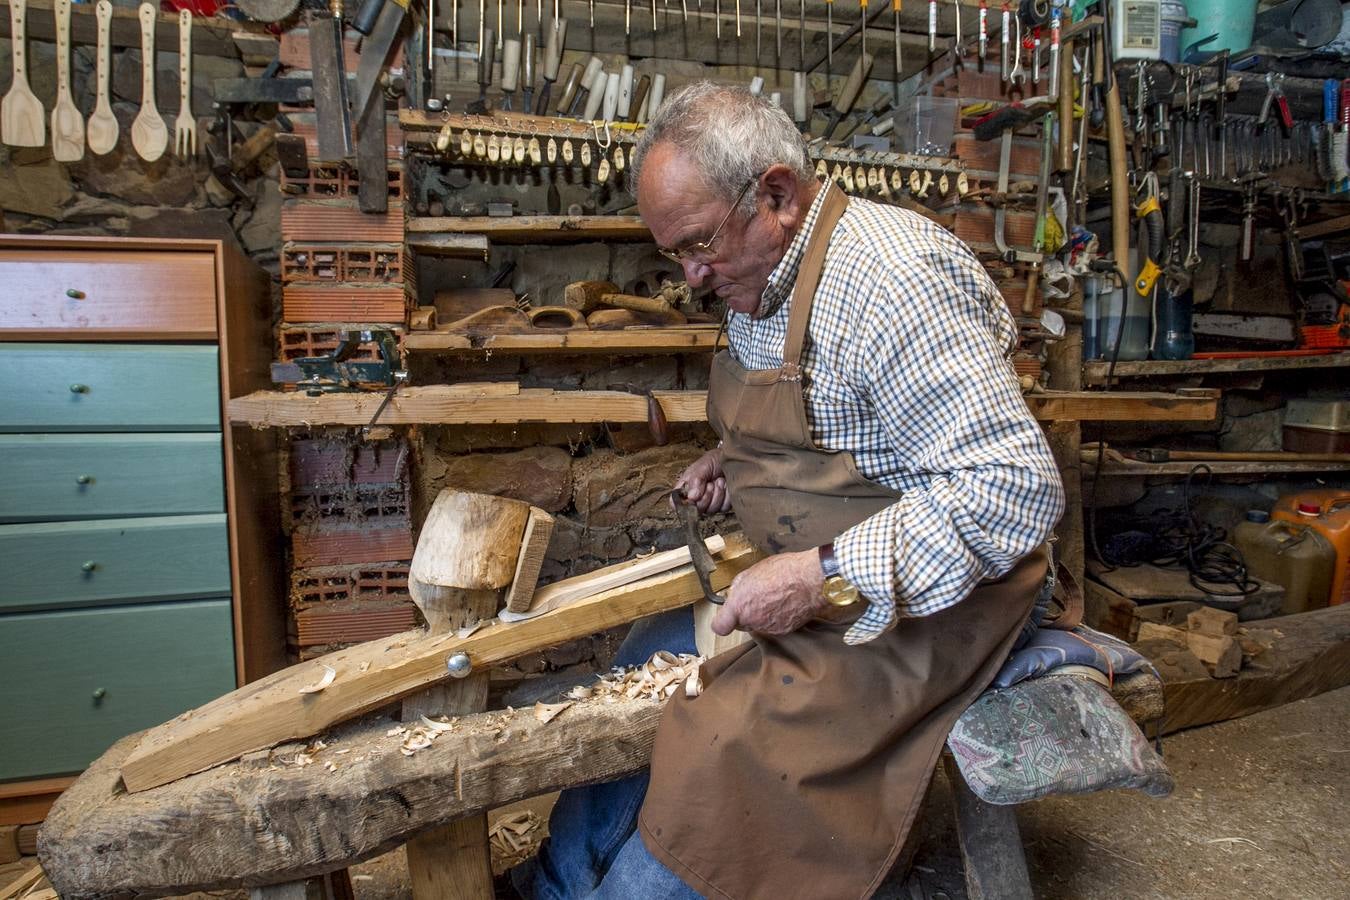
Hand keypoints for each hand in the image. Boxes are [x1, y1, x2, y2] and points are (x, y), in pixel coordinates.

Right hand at [672, 448, 730, 514]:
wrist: (732, 460)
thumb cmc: (714, 461)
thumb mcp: (702, 466)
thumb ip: (695, 481)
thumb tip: (691, 497)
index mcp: (686, 488)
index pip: (676, 503)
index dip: (682, 504)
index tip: (692, 498)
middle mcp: (696, 498)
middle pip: (696, 510)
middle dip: (705, 496)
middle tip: (710, 483)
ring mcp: (709, 503)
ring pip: (711, 510)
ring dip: (717, 494)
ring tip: (719, 481)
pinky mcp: (722, 505)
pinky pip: (723, 508)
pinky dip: (727, 496)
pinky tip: (726, 485)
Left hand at [712, 549, 827, 635]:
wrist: (811, 581)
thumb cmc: (783, 572)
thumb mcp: (752, 571)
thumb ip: (739, 587)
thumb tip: (736, 593)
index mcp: (740, 606)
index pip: (720, 627)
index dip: (723, 621)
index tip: (727, 614)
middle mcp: (752, 621)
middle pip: (741, 624)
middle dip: (745, 613)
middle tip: (756, 596)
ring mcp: (768, 628)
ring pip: (758, 624)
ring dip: (762, 614)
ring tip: (774, 595)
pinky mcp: (784, 630)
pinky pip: (773, 625)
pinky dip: (776, 617)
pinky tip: (784, 602)